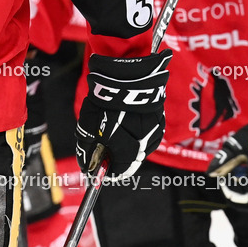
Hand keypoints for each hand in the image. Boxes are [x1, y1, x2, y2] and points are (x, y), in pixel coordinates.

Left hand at [75, 50, 170, 180]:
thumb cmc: (104, 102)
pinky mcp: (160, 120)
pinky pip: (148, 134)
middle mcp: (146, 143)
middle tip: (105, 147)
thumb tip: (87, 167)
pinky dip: (137, 132)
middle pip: (132, 159)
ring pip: (141, 146)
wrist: (125, 75)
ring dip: (129, 143)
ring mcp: (156, 131)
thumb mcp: (88, 128)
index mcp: (129, 149)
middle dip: (118, 156)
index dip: (109, 171)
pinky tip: (127, 121)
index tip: (102, 170)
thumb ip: (87, 150)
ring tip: (116, 128)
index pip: (121, 171)